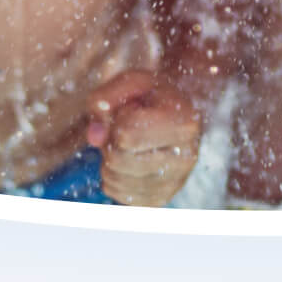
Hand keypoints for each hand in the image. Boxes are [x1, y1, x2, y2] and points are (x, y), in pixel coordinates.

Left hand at [86, 70, 200, 206]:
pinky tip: (129, 161)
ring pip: (114, 180)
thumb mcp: (132, 82)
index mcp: (185, 123)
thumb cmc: (152, 96)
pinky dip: (114, 177)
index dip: (118, 118)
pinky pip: (118, 194)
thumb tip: (94, 137)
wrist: (177, 115)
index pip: (126, 133)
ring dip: (109, 159)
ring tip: (128, 144)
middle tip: (124, 128)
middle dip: (110, 141)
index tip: (133, 109)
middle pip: (117, 159)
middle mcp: (186, 157)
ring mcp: (176, 182)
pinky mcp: (162, 198)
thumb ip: (106, 98)